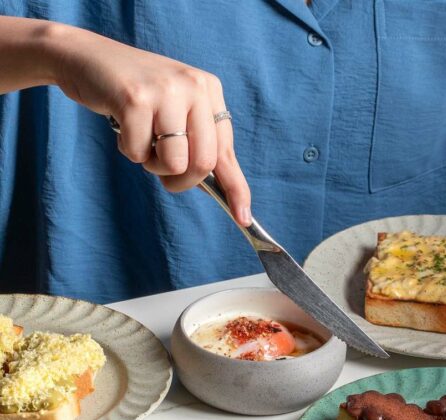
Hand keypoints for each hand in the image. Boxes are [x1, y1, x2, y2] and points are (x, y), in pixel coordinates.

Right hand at [50, 24, 251, 224]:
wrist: (86, 58)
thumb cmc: (134, 95)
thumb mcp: (176, 113)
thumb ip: (199, 146)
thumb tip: (223, 193)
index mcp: (209, 90)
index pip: (227, 152)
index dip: (235, 189)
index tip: (243, 218)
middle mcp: (194, 86)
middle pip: (203, 164)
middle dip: (181, 181)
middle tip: (162, 170)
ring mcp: (166, 90)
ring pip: (174, 163)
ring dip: (152, 165)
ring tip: (141, 138)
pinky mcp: (135, 98)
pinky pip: (139, 153)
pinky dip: (128, 150)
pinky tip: (122, 125)